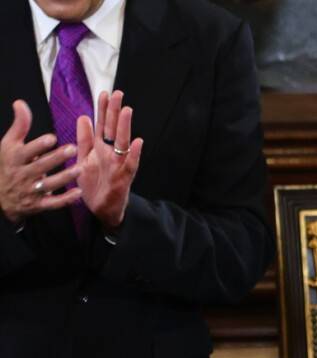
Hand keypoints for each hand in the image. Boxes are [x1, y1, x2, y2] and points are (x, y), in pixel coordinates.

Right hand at [0, 100, 82, 225]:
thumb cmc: (9, 165)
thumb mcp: (9, 144)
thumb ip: (19, 125)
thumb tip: (20, 103)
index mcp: (15, 159)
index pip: (26, 151)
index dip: (38, 146)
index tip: (52, 138)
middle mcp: (22, 175)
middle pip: (40, 167)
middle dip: (56, 158)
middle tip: (73, 148)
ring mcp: (31, 191)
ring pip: (48, 185)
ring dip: (64, 177)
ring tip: (79, 169)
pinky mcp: (38, 204)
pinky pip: (53, 203)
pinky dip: (65, 199)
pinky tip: (78, 193)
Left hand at [73, 90, 142, 229]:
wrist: (101, 209)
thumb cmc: (94, 185)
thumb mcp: (83, 160)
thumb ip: (83, 140)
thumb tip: (83, 117)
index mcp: (101, 149)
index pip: (102, 125)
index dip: (102, 110)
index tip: (103, 93)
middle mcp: (112, 154)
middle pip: (113, 129)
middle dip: (114, 112)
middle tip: (117, 94)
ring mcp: (119, 165)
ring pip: (123, 143)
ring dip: (125, 127)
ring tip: (127, 111)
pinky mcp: (124, 179)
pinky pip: (131, 165)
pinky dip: (135, 155)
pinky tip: (138, 143)